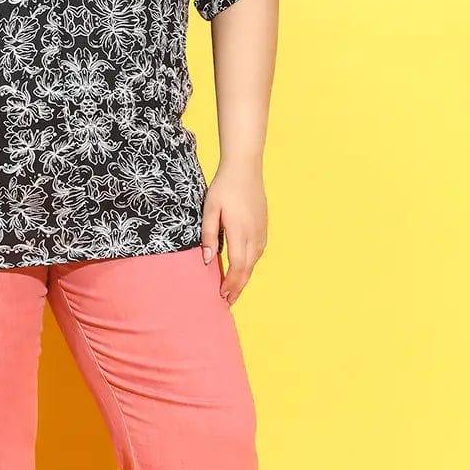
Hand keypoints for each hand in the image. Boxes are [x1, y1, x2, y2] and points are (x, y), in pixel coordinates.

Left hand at [200, 162, 267, 303]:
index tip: (222, 296)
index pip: (238, 266)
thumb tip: (206, 260)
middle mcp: (254, 234)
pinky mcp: (263, 226)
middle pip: (248, 268)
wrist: (245, 168)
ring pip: (255, 261)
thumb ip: (208, 235)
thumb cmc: (224, 187)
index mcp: (240, 231)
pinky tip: (242, 268)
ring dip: (245, 277)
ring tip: (233, 288)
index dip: (231, 284)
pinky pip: (258, 251)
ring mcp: (261, 230)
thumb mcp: (209, 209)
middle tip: (228, 301)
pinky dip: (250, 264)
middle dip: (238, 287)